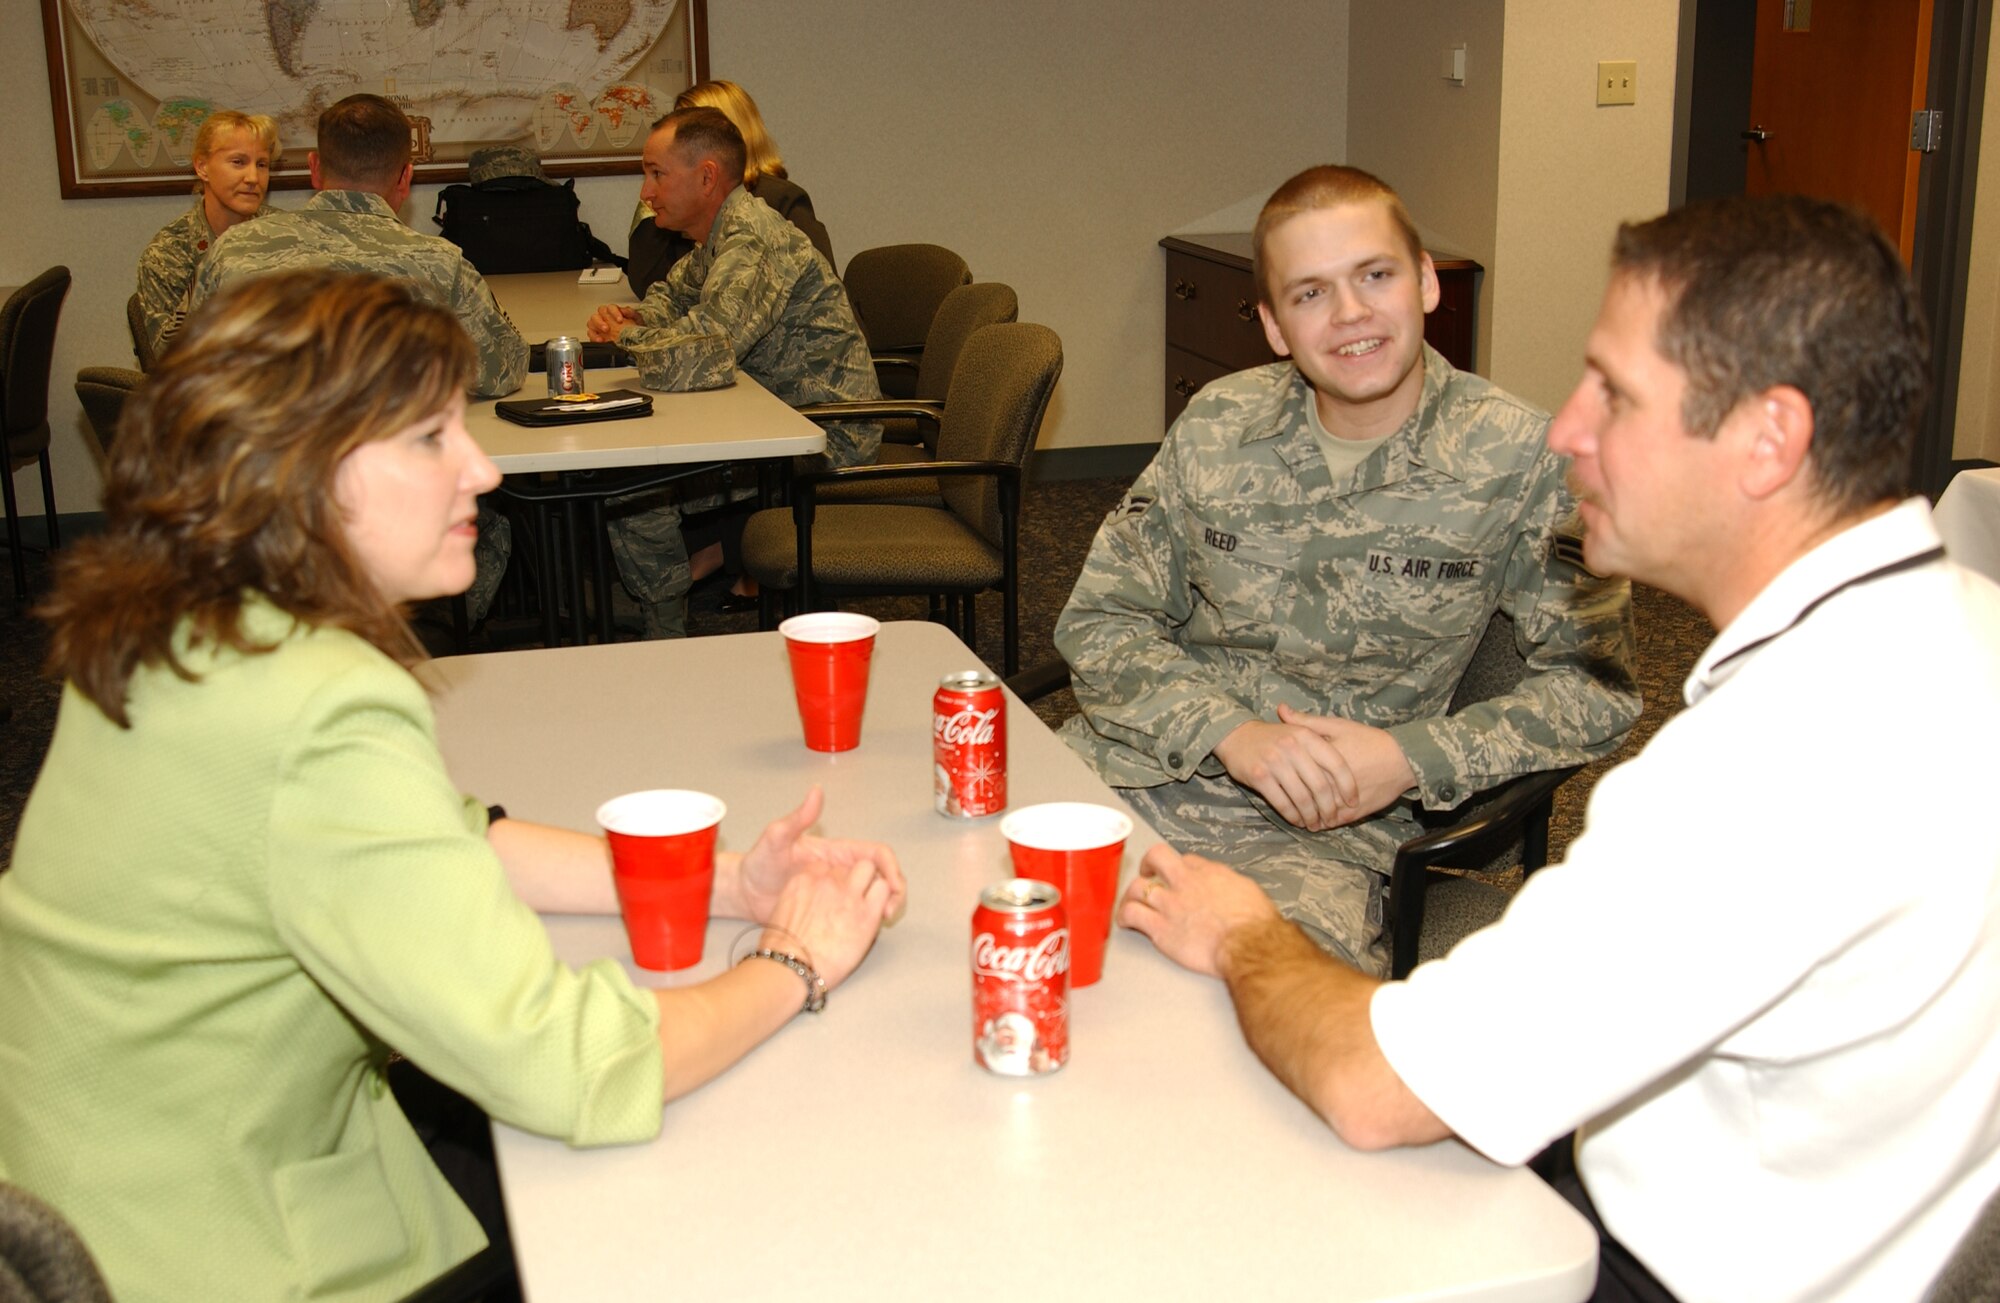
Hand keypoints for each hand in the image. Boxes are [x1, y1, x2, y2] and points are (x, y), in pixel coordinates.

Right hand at [586, 303, 639, 342]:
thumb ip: (630, 312)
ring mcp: (598, 326)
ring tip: (603, 335)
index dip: (614, 313)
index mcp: (613, 311)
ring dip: (596, 328)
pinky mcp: (596, 335)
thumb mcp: (636, 319)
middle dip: (601, 321)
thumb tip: (625, 310)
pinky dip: (594, 337)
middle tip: (607, 328)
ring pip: (591, 323)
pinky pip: (591, 334)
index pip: (610, 308)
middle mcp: (604, 317)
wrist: (635, 339)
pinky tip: (600, 341)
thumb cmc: (634, 327)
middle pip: (597, 314)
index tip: (620, 320)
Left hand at [734, 787, 906, 926]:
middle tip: (890, 912)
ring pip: (872, 896)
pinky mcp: (831, 911)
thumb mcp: (776, 839)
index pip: (876, 855)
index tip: (893, 886)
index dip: (890, 868)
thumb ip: (796, 819)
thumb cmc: (759, 864)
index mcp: (838, 852)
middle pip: (881, 877)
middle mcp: (842, 870)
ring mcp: (838, 892)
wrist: (745, 893)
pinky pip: (857, 914)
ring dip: (883, 907)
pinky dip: (867, 920)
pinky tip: (863, 931)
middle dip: (894, 891)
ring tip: (882, 923)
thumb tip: (816, 791)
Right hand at [759, 856, 894, 991]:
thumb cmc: (782, 950)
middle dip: (850, 880)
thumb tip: (809, 907)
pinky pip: (884, 889)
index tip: (830, 897)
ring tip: (866, 902)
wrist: (792, 968)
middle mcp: (827, 882)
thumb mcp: (782, 913)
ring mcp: (848, 895)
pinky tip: (878, 911)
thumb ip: (800, 900)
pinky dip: (883, 897)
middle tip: (849, 902)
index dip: (830, 881)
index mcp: (804, 879)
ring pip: (868, 868)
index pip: (825, 866)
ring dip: (868, 882)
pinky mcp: (867, 913)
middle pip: (847, 867)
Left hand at [1119, 843, 1278, 977]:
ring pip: (1137, 886)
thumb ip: (1232, 887)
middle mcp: (1186, 883)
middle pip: (1157, 857)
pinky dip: (1124, 916)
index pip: (1187, 859)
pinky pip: (1132, 914)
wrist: (1249, 945)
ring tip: (1132, 901)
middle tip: (1148, 872)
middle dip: (1149, 863)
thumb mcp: (1249, 892)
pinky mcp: (1160, 927)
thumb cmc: (1256, 925)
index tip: (1180, 876)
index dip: (1180, 867)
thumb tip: (1230, 891)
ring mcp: (1170, 904)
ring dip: (1132, 893)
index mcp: (1210, 873)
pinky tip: (1125, 921)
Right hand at [1212, 718, 1358, 830]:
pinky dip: (1292, 816)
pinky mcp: (1259, 776)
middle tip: (1333, 820)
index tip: (1354, 802)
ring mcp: (1274, 762)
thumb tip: (1352, 767)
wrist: (1235, 735)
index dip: (1348, 786)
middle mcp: (1292, 747)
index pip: (1336, 764)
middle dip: (1329, 808)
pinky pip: (1282, 802)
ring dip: (1311, 816)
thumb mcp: (1300, 730)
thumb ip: (1324, 743)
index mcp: (1307, 736)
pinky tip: (1297, 821)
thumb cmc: (1274, 736)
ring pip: (1301, 798)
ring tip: (1315, 825)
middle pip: (1320, 786)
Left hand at [1273, 706, 1415, 825]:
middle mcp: (1330, 784)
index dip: (1277, 776)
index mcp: (1321, 761)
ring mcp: (1341, 802)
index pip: (1291, 774)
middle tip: (1274, 794)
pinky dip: (1319, 823)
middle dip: (1286, 797)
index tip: (1265, 772)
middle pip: (1300, 796)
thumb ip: (1306, 722)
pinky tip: (1312, 821)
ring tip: (1292, 811)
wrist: (1402, 760)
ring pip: (1313, 813)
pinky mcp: (1354, 814)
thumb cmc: (1368, 740)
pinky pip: (1330, 823)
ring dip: (1302, 814)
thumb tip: (1280, 710)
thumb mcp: (1337, 726)